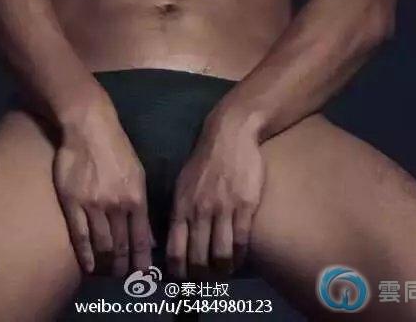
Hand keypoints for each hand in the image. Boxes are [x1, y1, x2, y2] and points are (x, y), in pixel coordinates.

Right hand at [53, 97, 155, 278]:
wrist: (90, 127)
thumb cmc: (116, 149)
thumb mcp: (138, 175)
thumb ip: (141, 207)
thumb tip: (150, 238)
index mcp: (136, 198)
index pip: (141, 240)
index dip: (142, 262)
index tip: (142, 276)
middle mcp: (117, 205)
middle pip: (120, 247)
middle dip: (122, 267)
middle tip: (122, 277)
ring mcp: (93, 205)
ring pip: (101, 245)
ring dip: (105, 263)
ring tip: (106, 272)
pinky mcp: (72, 202)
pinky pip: (79, 235)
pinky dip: (85, 254)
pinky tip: (87, 266)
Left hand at [165, 112, 264, 278]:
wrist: (230, 134)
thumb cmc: (204, 161)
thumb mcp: (182, 184)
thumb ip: (179, 212)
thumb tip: (171, 240)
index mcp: (181, 206)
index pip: (175, 250)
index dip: (178, 272)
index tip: (183, 281)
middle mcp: (199, 211)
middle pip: (198, 258)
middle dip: (201, 277)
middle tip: (206, 281)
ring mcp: (223, 209)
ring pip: (221, 254)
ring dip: (223, 270)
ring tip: (224, 272)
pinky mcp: (244, 205)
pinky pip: (241, 241)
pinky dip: (240, 256)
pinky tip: (240, 258)